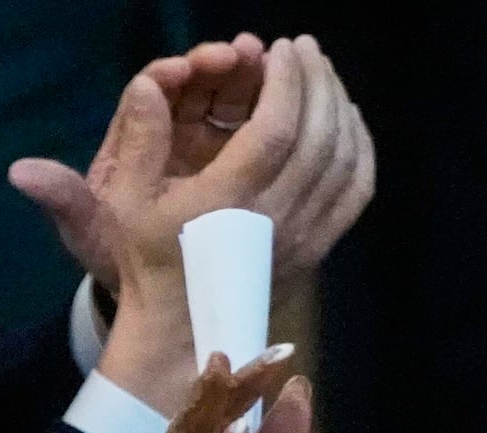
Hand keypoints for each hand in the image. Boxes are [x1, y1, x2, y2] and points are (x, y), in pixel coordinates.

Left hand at [7, 34, 267, 292]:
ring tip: (285, 68)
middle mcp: (178, 135)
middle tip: (252, 54)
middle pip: (203, 85)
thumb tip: (24, 173)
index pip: (154, 93)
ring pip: (240, 100)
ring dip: (262, 81)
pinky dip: (286, 115)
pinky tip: (312, 109)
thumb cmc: (127, 258)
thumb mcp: (92, 233)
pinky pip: (268, 130)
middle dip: (227, 66)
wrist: (167, 292)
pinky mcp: (250, 163)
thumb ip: (66, 201)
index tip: (191, 68)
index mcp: (138, 143)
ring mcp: (217, 146)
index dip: (172, 76)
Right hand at [9, 34, 373, 302]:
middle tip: (307, 49)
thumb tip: (147, 85)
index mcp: (229, 201)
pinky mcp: (322, 247)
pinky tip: (348, 121)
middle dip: (318, 83)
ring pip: (345, 162)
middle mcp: (278, 217)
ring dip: (341, 109)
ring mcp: (306, 235)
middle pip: (320, 138)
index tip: (285, 49)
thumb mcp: (125, 203)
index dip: (288, 83)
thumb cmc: (152, 260)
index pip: (279, 130)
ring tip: (325, 74)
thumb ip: (138, 140)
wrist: (189, 329)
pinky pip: (357, 192)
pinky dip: (361, 149)